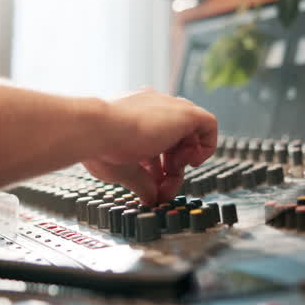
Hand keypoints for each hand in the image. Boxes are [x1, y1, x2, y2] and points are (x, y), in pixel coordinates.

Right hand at [81, 89, 217, 204]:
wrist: (94, 129)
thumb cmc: (98, 146)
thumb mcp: (123, 170)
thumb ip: (141, 183)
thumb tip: (150, 198)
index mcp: (133, 117)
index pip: (156, 141)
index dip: (158, 167)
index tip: (151, 183)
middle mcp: (151, 108)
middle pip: (174, 139)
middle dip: (171, 168)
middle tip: (161, 186)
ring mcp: (168, 107)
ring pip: (191, 133)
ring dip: (183, 161)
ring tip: (171, 174)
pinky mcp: (184, 113)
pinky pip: (209, 124)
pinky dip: (206, 146)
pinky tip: (192, 161)